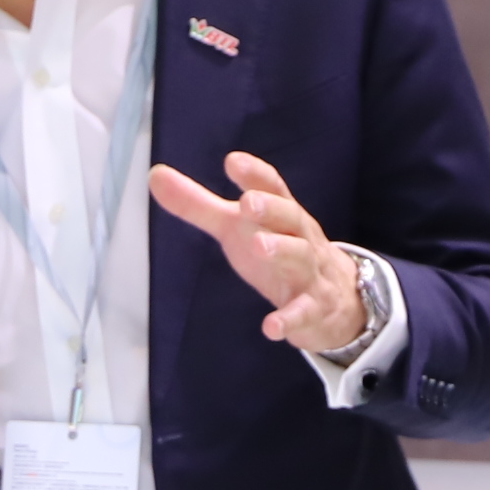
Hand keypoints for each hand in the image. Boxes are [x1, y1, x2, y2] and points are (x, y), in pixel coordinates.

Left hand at [150, 151, 368, 352]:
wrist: (335, 300)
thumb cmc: (276, 252)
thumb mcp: (236, 227)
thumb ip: (198, 204)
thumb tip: (155, 175)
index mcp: (281, 214)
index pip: (273, 188)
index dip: (255, 175)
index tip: (233, 161)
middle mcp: (299, 237)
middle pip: (291, 218)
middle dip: (272, 208)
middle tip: (248, 203)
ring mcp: (309, 273)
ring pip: (301, 257)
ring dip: (282, 251)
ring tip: (260, 246)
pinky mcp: (313, 308)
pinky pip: (303, 312)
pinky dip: (288, 319)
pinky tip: (271, 328)